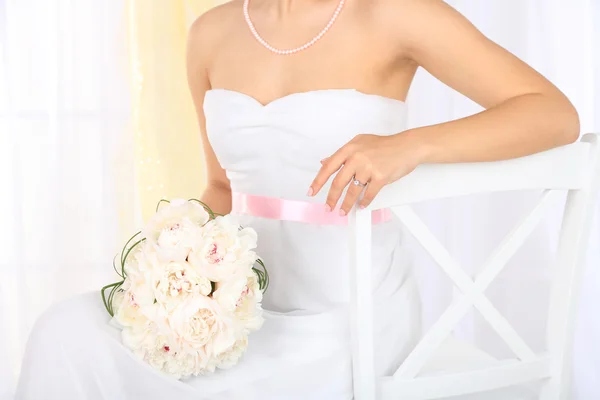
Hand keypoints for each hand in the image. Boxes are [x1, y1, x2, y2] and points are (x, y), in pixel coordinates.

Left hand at [308, 132, 427, 214]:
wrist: (407, 146)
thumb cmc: (384, 145)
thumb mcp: (360, 143)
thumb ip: (342, 154)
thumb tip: (325, 162)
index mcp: (349, 149)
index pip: (328, 167)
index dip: (318, 181)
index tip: (312, 191)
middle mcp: (357, 157)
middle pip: (338, 182)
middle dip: (331, 198)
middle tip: (328, 207)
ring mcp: (369, 167)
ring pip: (353, 191)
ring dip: (346, 204)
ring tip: (343, 211)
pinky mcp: (380, 177)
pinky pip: (368, 194)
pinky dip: (364, 202)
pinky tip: (361, 205)